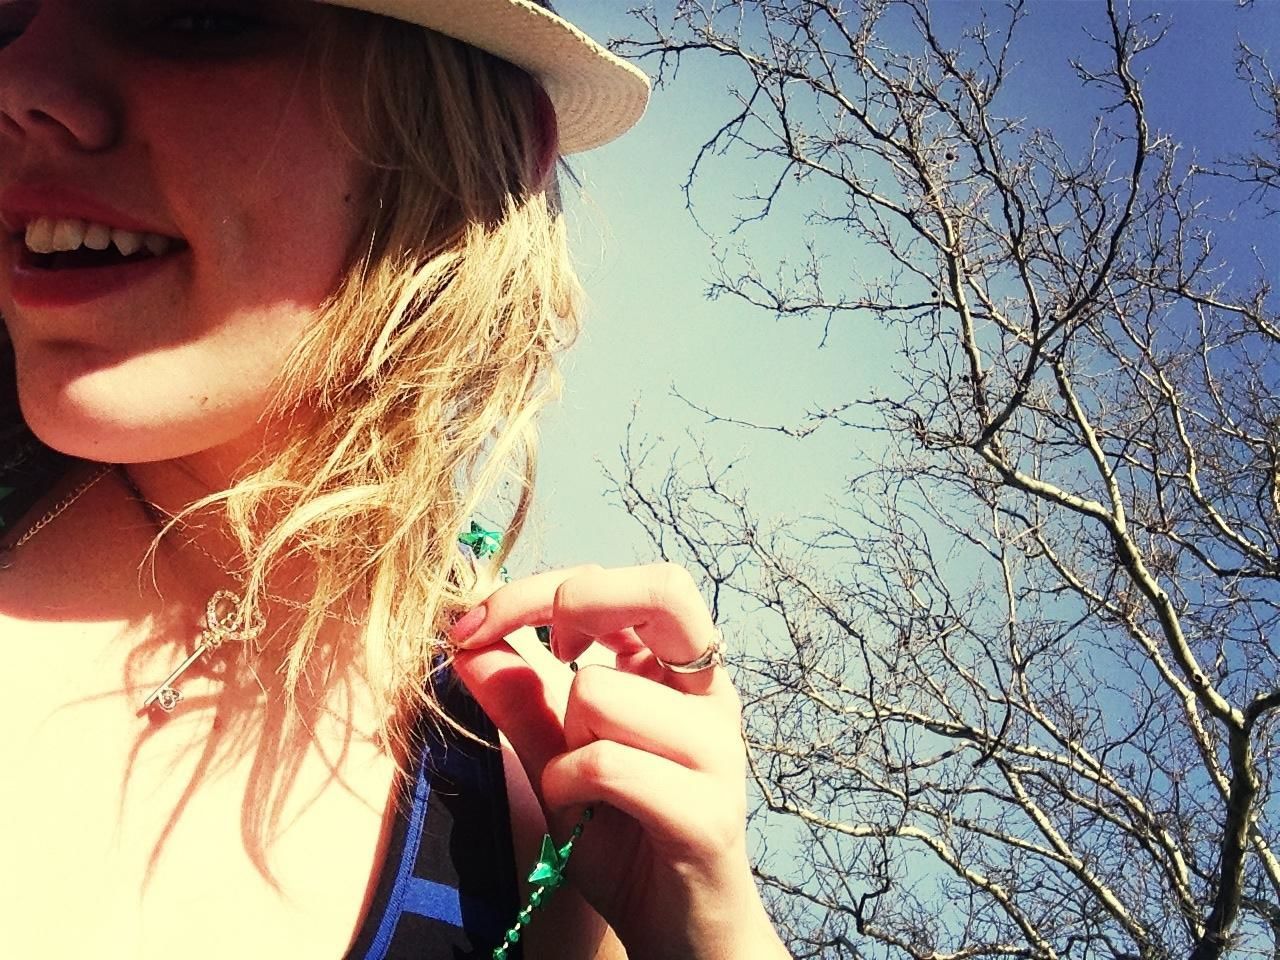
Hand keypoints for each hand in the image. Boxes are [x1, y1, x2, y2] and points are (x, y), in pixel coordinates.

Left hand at [450, 564, 786, 959]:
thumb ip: (519, 699)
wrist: (679, 935)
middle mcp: (709, 696)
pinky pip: (604, 764)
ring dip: (560, 743)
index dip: (538, 591)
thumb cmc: (624, 839)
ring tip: (582, 786)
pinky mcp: (708, 811)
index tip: (475, 625)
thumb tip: (467, 641)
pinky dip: (568, 789)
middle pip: (663, 589)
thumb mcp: (557, 758)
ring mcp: (718, 751)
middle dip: (572, 605)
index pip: (623, 584)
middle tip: (546, 653)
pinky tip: (586, 816)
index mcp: (680, 672)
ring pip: (600, 691)